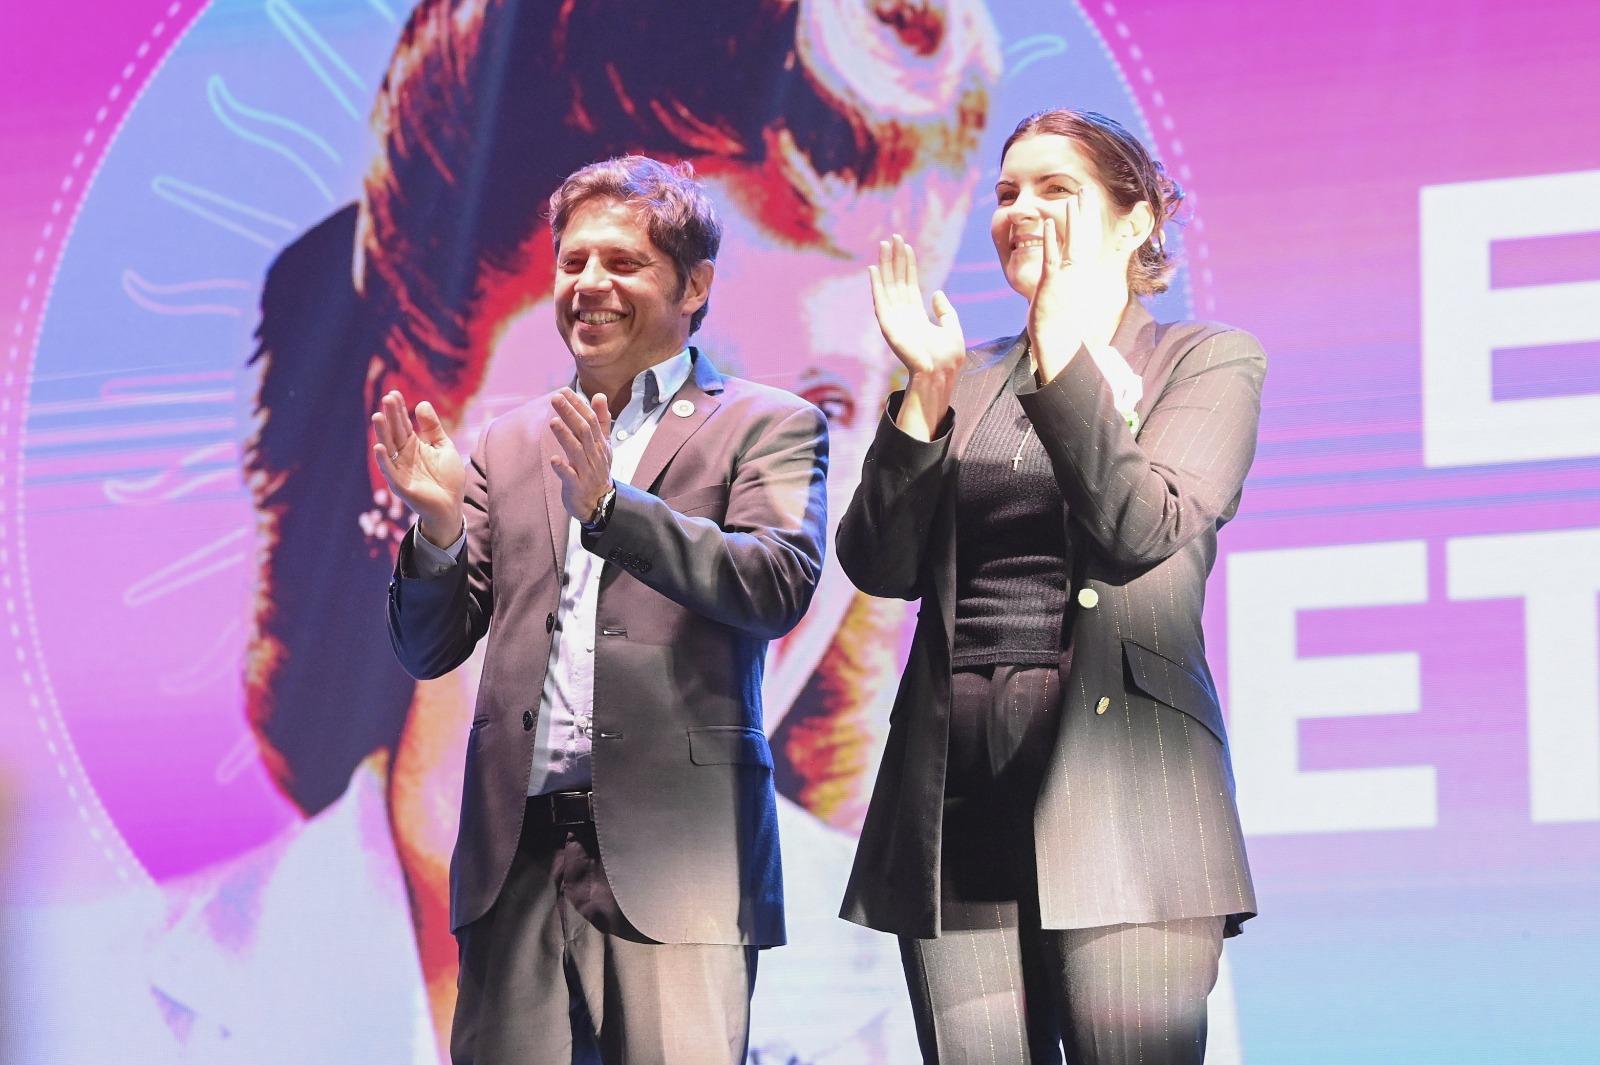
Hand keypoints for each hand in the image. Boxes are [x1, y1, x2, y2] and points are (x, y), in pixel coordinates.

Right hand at [372, 391, 466, 546]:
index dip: (399, 410)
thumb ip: (433, 427)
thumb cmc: (448, 478)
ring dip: (382, 433)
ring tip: (377, 416)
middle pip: (394, 432)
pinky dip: (383, 460)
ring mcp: (400, 470)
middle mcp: (403, 456)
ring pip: (388, 449)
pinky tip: (379, 447)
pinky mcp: (400, 486)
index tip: (394, 393)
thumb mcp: (443, 447)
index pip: (403, 424)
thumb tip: (422, 403)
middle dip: (390, 416)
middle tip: (387, 398)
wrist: (451, 506)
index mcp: (413, 445)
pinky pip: (390, 471)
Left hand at [549, 388, 614, 522]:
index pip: (590, 420)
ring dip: (565, 436)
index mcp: (599, 443)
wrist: (601, 503)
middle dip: (570, 414)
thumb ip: (601, 420)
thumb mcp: (603, 444)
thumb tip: (599, 396)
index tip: (564, 391)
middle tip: (555, 398)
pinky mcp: (577, 486)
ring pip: (577, 451)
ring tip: (553, 422)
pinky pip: (570, 476)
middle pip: (583, 431)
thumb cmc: (597, 470)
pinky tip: (553, 459)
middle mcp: (594, 454)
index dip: (578, 405)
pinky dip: (562, 467)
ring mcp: (586, 470)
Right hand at [868, 234, 965, 376]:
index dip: (907, 265)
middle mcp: (902, 314)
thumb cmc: (947, 357)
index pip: (909, 284)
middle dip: (895, 259)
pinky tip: (874, 269)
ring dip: (885, 265)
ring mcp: (894, 319)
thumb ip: (945, 310)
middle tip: (893, 237)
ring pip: (888, 286)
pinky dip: (876, 285)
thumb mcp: (952, 327)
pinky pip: (880, 301)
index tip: (906, 246)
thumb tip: (936, 293)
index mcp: (916, 315)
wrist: (940, 373)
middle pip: (896, 280)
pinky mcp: (888, 325)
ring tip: (884, 244)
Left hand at [1027, 199, 1112, 382]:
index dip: (1089, 218)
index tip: (1088, 200)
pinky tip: (1046, 222)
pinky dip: (1049, 240)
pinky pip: (1052, 259)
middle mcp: (1078, 273)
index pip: (1089, 239)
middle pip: (1085, 236)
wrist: (1058, 344)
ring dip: (1072, 220)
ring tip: (1071, 198)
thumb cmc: (1060, 321)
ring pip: (1072, 244)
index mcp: (1081, 273)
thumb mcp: (1067, 293)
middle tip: (1086, 188)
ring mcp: (1066, 278)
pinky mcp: (1052, 285)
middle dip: (1086, 212)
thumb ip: (1068, 276)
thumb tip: (1069, 266)